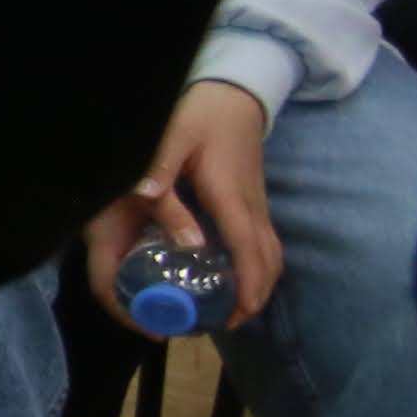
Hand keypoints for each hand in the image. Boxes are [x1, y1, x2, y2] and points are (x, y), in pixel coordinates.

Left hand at [83, 76, 283, 325]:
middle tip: (230, 322)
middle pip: (267, 260)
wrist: (235, 94)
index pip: (246, 248)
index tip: (238, 313)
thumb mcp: (171, 138)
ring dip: (260, 284)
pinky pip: (265, 243)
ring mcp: (258, 204)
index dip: (246, 284)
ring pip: (271, 253)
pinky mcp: (255, 201)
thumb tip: (145, 197)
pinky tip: (240, 278)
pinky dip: (259, 266)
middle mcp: (251, 205)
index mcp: (230, 195)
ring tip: (236, 310)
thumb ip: (158, 169)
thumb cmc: (199, 115)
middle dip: (254, 295)